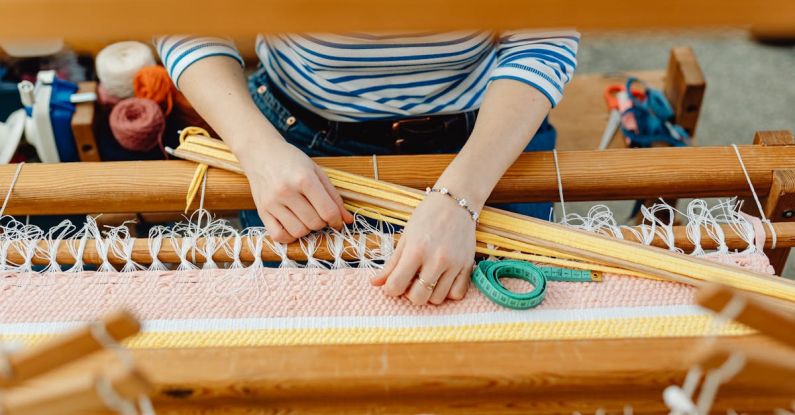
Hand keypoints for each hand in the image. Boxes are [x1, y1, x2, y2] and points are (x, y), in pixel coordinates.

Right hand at [238, 138, 352, 242]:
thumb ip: (334, 197)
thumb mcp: (317, 172)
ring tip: (306, 217)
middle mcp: (286, 191)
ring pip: (299, 232)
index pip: (328, 211)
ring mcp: (272, 202)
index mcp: (304, 179)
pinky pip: (279, 236)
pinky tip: (293, 225)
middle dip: (322, 222)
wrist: (261, 152)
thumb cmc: (292, 161)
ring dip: (307, 230)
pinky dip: (290, 237)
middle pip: (315, 223)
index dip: (337, 220)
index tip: (337, 221)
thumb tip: (348, 220)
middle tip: (319, 214)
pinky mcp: (262, 211)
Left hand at [371, 192, 474, 304]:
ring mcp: (454, 264)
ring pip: (438, 299)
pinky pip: (457, 294)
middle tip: (411, 281)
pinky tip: (442, 280)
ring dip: (429, 293)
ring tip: (427, 278)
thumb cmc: (427, 217)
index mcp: (416, 250)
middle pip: (418, 297)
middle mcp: (436, 259)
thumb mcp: (405, 237)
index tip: (393, 283)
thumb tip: (374, 283)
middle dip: (410, 294)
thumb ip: (392, 263)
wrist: (456, 203)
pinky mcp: (468, 266)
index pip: (396, 285)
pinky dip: (448, 292)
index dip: (391, 289)